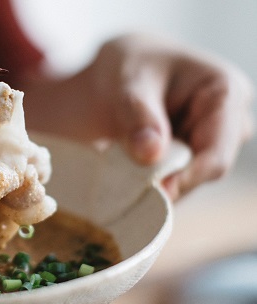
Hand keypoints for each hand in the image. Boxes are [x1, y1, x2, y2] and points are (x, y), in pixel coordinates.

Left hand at [23, 33, 253, 199]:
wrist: (115, 77)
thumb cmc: (127, 68)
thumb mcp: (128, 85)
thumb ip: (138, 118)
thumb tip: (151, 154)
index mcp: (226, 92)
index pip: (217, 153)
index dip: (187, 179)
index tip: (154, 192)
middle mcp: (229, 120)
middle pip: (206, 172)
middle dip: (169, 182)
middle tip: (129, 186)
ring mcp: (213, 141)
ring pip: (190, 182)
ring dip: (158, 184)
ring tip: (123, 171)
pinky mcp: (194, 157)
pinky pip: (176, 182)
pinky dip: (153, 184)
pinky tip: (129, 176)